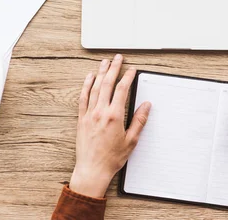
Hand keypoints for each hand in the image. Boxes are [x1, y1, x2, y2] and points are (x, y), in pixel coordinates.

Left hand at [69, 55, 150, 197]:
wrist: (92, 169)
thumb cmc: (111, 158)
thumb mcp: (131, 140)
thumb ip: (139, 121)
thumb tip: (146, 106)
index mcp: (114, 116)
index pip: (122, 90)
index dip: (127, 77)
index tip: (131, 70)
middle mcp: (100, 112)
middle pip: (107, 84)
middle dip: (113, 68)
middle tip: (118, 58)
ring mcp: (89, 114)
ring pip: (95, 87)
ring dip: (100, 73)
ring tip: (105, 62)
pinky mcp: (81, 119)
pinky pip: (83, 97)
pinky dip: (86, 85)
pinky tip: (89, 78)